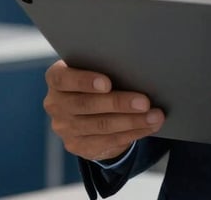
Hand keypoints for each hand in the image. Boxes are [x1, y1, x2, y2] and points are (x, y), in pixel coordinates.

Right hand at [43, 59, 164, 161]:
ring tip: (155, 116)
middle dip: (119, 104)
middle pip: (87, 105)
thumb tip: (137, 65)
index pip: (62, 79)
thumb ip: (104, 65)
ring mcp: (65, 128)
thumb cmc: (97, 76)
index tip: (108, 83)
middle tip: (145, 102)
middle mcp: (56, 104)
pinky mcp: (78, 145)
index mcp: (56, 78)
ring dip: (132, 121)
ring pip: (101, 126)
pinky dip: (132, 133)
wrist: (87, 107)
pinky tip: (149, 126)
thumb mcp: (94, 66)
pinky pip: (108, 141)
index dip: (84, 81)